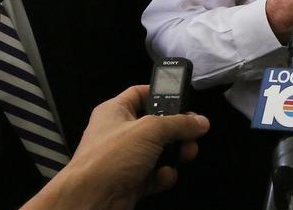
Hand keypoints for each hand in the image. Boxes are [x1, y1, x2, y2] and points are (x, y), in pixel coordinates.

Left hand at [23, 85, 209, 209]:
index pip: (140, 93)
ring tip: (185, 156)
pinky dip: (162, 175)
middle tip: (193, 134)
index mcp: (115, 111)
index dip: (161, 93)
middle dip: (178, 131)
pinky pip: (154, 173)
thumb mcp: (150, 130)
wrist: (90, 199)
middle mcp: (120, 132)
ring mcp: (125, 159)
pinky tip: (163, 176)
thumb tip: (202, 122)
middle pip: (157, 125)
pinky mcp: (130, 181)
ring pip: (159, 151)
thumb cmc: (114, 155)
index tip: (184, 99)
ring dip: (175, 154)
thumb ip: (179, 123)